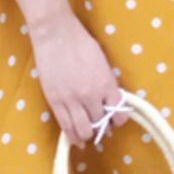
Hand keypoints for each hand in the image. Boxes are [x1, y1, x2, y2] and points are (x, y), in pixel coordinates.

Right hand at [28, 11, 127, 145]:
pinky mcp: (55, 102)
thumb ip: (106, 83)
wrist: (55, 33)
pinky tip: (75, 139)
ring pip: (83, 130)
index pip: (118, 114)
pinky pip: (66, 127)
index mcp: (105, 84)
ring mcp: (72, 100)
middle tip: (100, 126)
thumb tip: (108, 102)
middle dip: (102, 127)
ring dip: (88, 135)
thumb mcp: (102, 61)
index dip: (118, 120)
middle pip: (100, 124)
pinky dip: (72, 137)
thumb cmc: (80, 42)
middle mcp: (91, 95)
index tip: (115, 120)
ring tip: (88, 134)